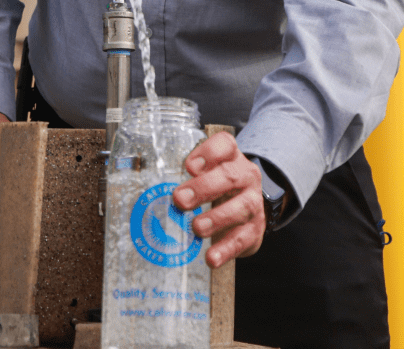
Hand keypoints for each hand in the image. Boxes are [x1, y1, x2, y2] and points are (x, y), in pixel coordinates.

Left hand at [172, 131, 264, 267]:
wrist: (248, 210)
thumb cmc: (218, 187)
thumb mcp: (208, 174)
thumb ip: (185, 176)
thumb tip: (150, 187)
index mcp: (232, 158)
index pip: (225, 145)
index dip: (208, 153)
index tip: (188, 166)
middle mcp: (246, 177)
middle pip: (230, 176)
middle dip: (204, 188)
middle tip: (180, 199)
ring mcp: (253, 203)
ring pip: (240, 208)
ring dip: (216, 218)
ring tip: (196, 228)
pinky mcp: (254, 230)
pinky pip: (242, 240)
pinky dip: (225, 250)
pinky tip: (210, 258)